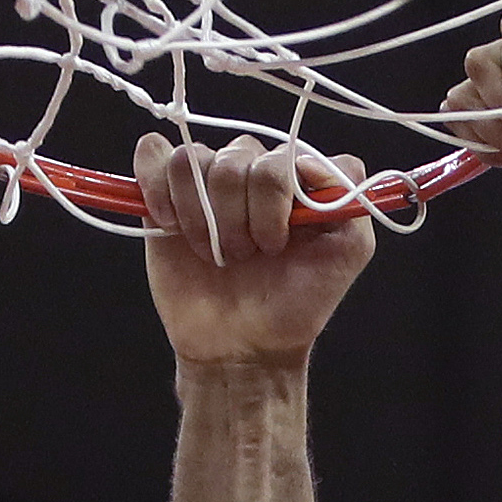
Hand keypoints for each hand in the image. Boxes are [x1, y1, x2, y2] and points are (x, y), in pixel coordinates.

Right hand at [136, 134, 377, 365]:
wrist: (242, 348)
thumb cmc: (296, 304)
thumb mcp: (348, 251)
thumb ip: (348, 195)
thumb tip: (307, 160)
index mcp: (294, 177)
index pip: (283, 153)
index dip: (275, 196)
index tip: (277, 242)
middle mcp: (251, 172)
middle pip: (235, 156)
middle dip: (237, 216)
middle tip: (244, 256)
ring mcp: (207, 181)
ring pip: (191, 159)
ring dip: (200, 213)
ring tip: (211, 252)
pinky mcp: (165, 195)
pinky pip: (154, 153)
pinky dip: (157, 185)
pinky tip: (170, 223)